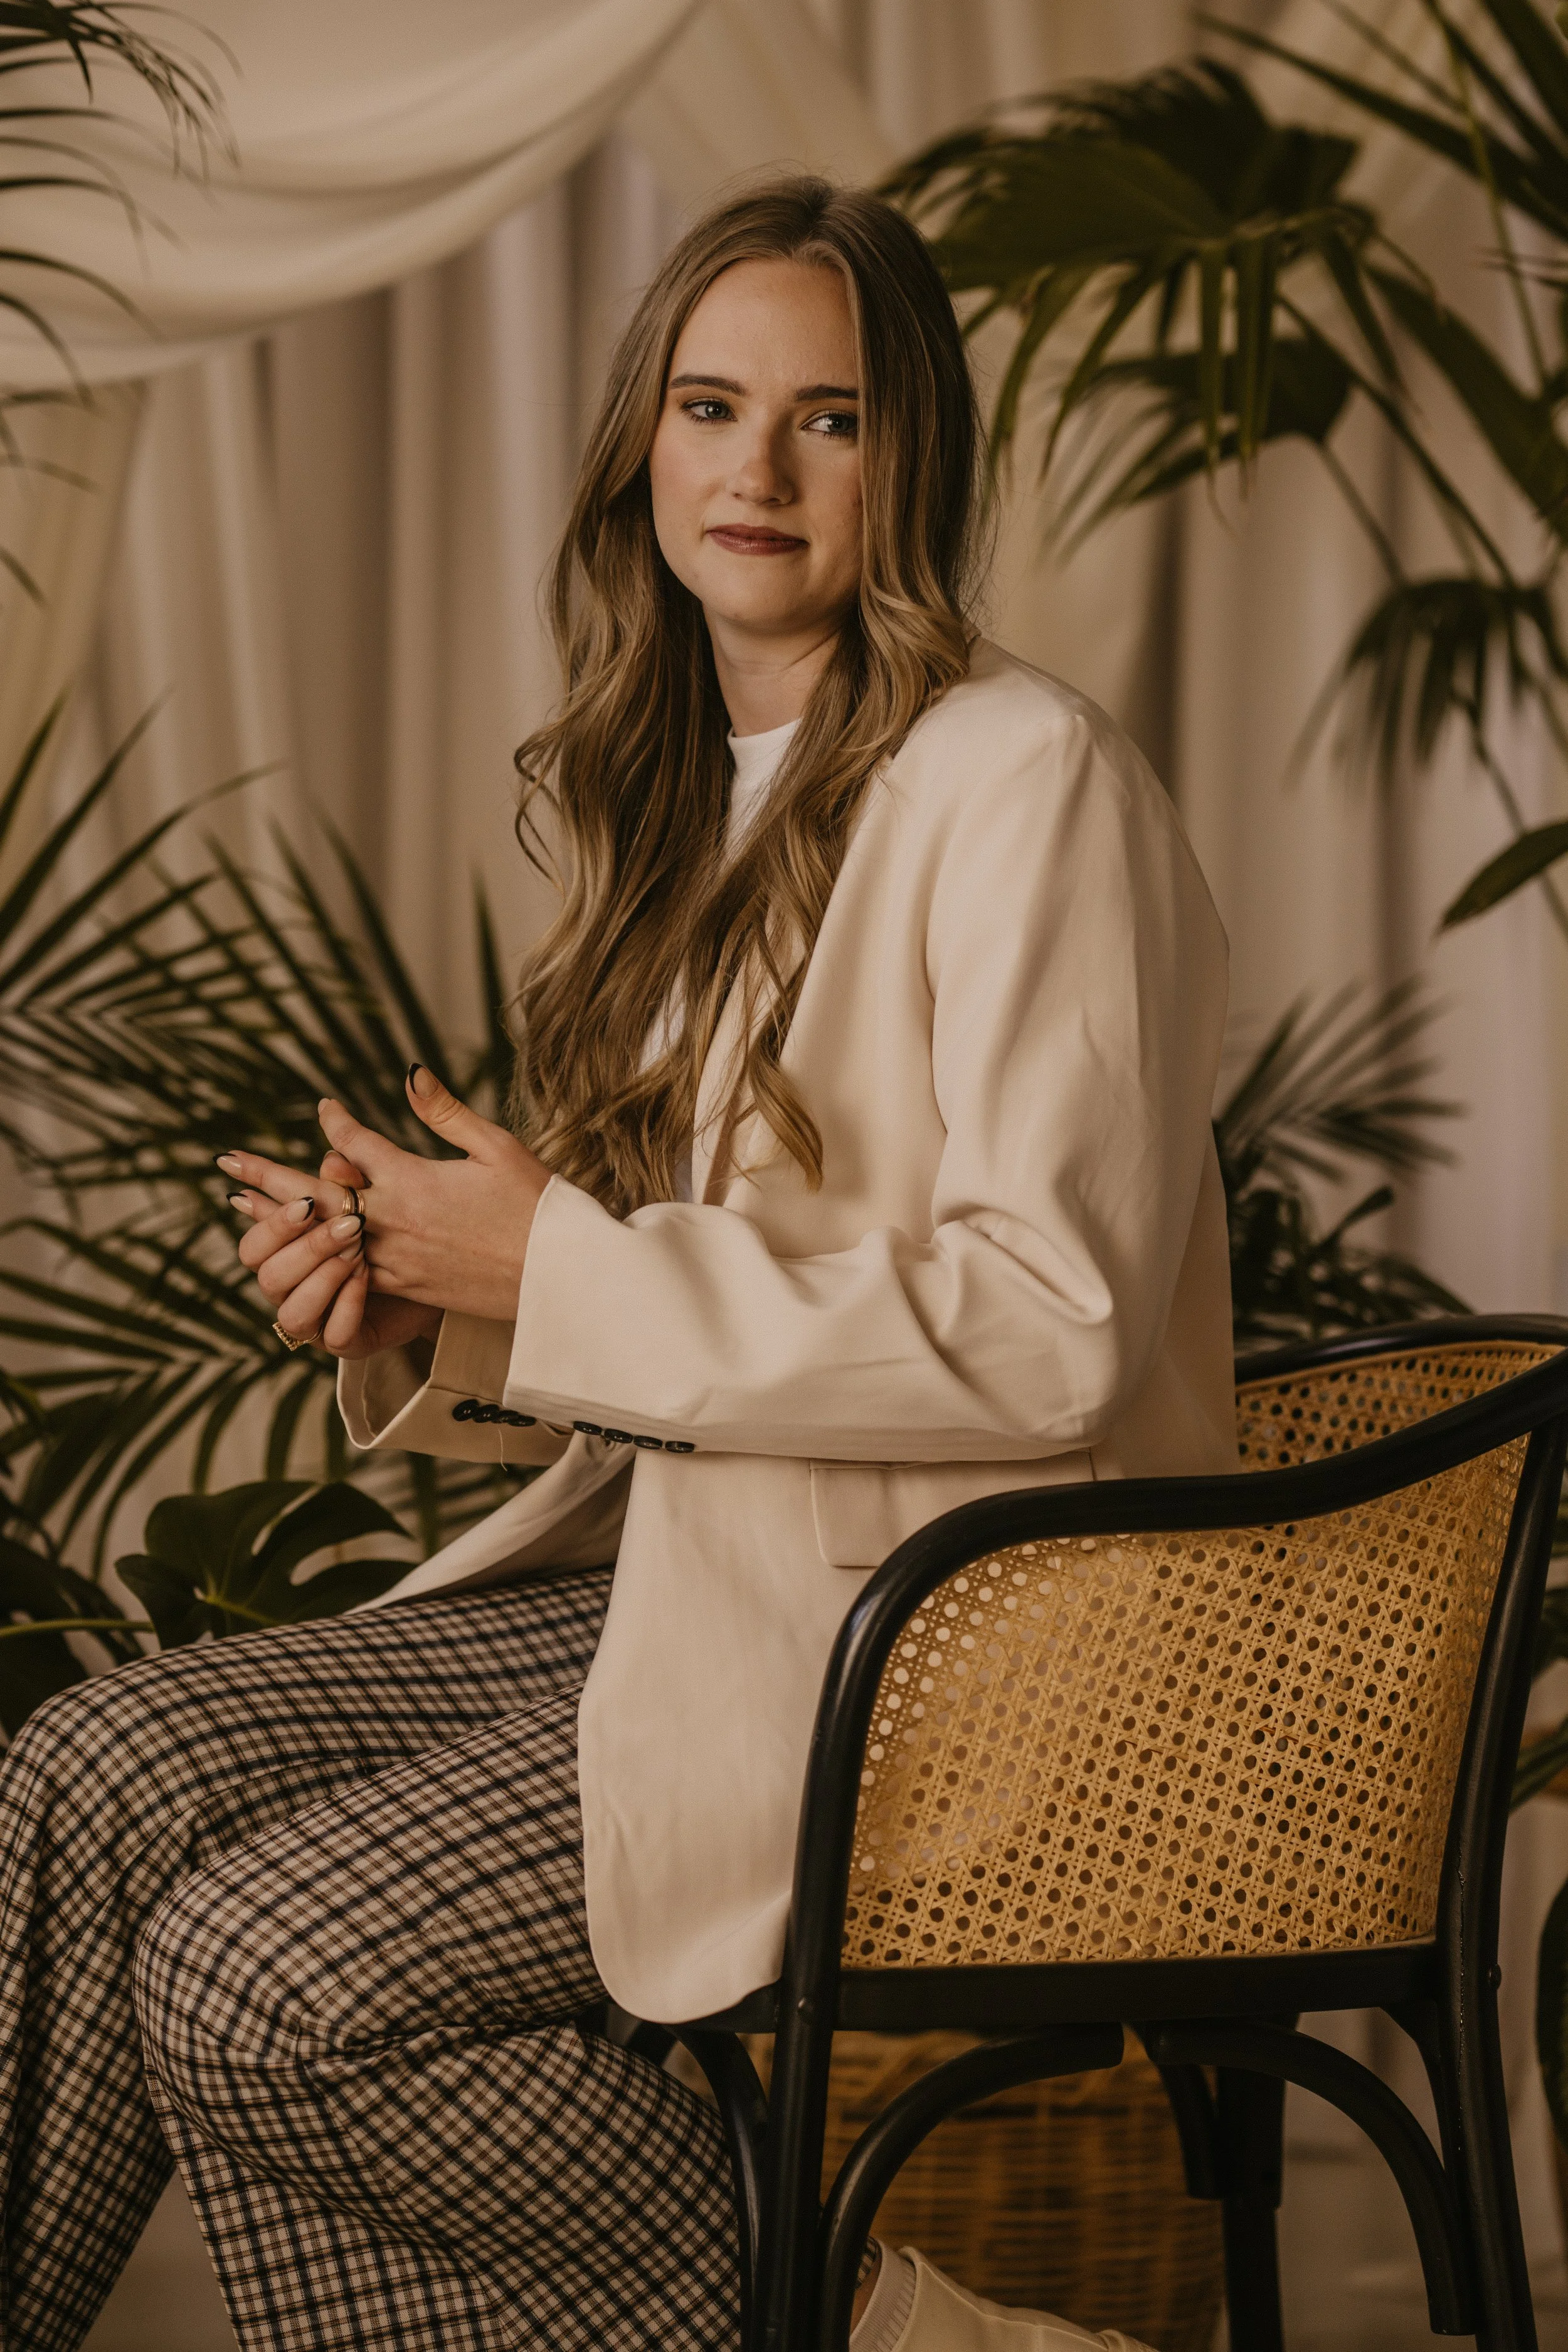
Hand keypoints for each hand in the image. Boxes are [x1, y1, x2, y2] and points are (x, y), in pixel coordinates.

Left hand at [221, 1064, 551, 1332]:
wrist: (560, 1281)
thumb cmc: (539, 1208)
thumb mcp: (497, 1149)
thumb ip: (445, 1113)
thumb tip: (409, 1072)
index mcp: (414, 1181)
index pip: (356, 1145)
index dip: (336, 1122)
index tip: (323, 1107)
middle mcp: (394, 1223)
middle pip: (317, 1193)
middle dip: (269, 1173)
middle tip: (225, 1159)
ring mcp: (396, 1261)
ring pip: (324, 1236)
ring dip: (281, 1218)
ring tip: (242, 1204)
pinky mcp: (407, 1291)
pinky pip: (350, 1271)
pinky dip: (319, 1255)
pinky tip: (300, 1251)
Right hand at [227, 1162, 440, 1359]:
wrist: (438, 1272)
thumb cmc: (394, 1233)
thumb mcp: (374, 1202)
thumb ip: (349, 1185)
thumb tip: (331, 1160)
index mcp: (284, 1254)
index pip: (253, 1244)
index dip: (264, 1220)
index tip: (303, 1200)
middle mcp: (290, 1290)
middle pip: (266, 1275)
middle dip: (306, 1246)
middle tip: (349, 1224)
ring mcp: (316, 1321)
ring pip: (292, 1312)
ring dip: (325, 1277)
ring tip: (358, 1252)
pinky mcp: (347, 1343)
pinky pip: (335, 1334)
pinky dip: (348, 1304)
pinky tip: (367, 1279)